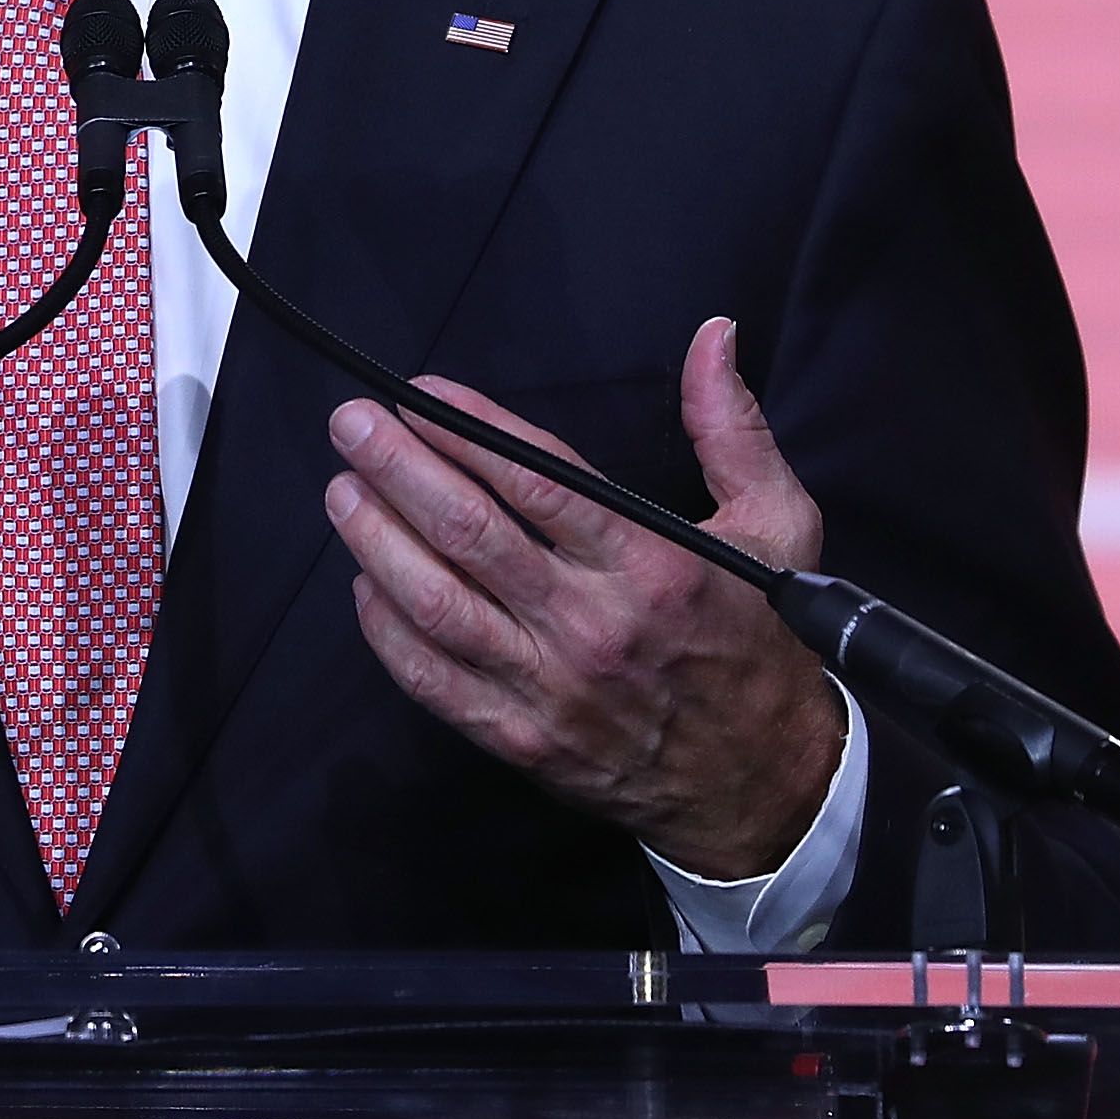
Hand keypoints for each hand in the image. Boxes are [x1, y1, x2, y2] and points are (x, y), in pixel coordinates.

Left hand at [324, 317, 845, 880]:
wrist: (765, 783)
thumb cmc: (760, 641)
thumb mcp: (777, 523)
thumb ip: (733, 426)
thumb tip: (713, 335)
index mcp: (653, 563)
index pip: (535, 480)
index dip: (467, 430)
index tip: (419, 395)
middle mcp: (594, 623)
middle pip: (470, 534)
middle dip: (399, 469)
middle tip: (352, 425)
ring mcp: (552, 687)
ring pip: (439, 606)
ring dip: (378, 542)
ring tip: (342, 490)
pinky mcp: (523, 740)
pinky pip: (435, 682)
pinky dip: (388, 633)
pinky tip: (365, 585)